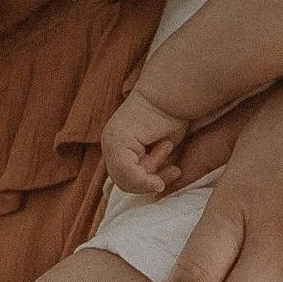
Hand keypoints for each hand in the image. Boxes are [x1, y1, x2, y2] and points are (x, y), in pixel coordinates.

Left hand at [100, 84, 187, 198]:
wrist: (170, 93)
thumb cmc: (169, 117)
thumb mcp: (160, 149)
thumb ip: (150, 167)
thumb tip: (153, 188)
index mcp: (115, 145)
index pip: (125, 179)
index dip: (149, 182)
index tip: (174, 172)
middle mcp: (108, 143)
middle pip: (124, 183)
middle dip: (151, 179)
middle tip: (174, 170)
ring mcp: (110, 142)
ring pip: (127, 180)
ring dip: (153, 170)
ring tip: (166, 146)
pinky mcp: (116, 142)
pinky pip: (129, 174)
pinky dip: (149, 170)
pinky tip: (164, 147)